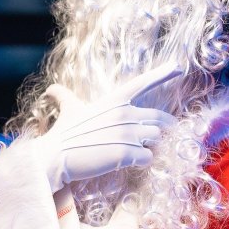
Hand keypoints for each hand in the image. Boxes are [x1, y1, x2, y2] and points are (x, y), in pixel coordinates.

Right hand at [41, 63, 179, 191]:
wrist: (55, 156)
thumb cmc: (62, 133)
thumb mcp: (67, 110)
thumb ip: (63, 97)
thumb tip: (50, 90)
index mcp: (114, 100)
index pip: (142, 83)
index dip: (162, 74)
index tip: (177, 66)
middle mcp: (125, 114)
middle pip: (158, 118)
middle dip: (163, 126)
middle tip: (165, 131)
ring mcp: (127, 134)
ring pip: (155, 138)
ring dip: (148, 145)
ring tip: (135, 150)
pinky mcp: (127, 153)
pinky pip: (148, 157)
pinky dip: (142, 161)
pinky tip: (131, 162)